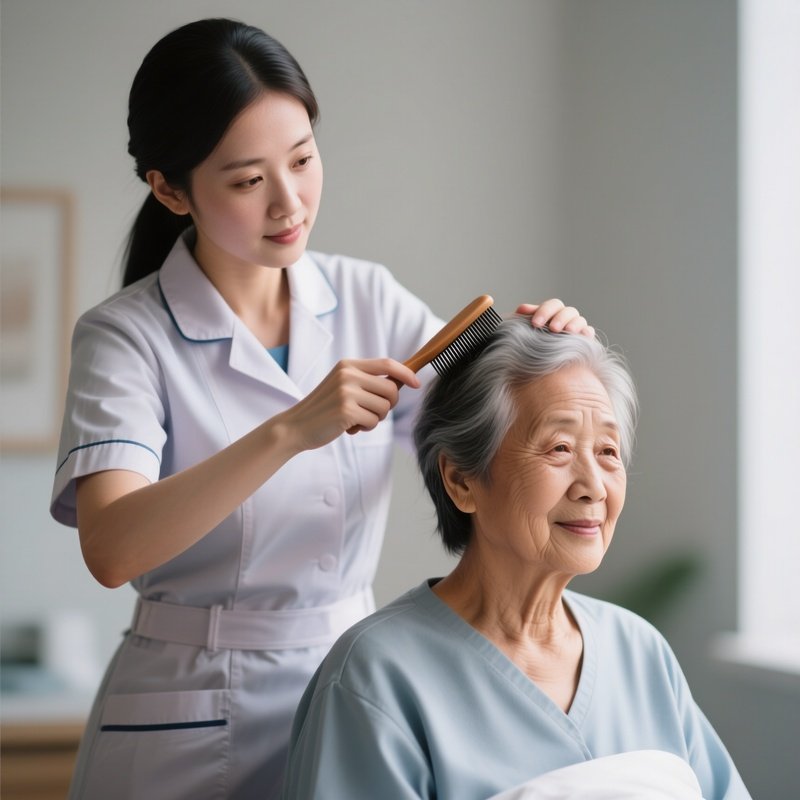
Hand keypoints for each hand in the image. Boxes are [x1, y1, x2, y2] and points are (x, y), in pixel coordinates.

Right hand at [280, 358, 419, 449]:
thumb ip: (367, 381)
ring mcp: (346, 392)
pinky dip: (366, 427)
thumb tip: (402, 381)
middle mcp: (348, 375)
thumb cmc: (325, 408)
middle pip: (391, 389)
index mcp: (348, 365)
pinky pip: (374, 421)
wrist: (296, 426)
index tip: (416, 383)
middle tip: (373, 412)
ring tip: (356, 419)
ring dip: (375, 418)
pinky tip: (349, 427)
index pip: (387, 364)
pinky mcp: (346, 410)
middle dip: (389, 405)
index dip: (406, 373)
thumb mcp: (343, 385)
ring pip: (385, 407)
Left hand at [515, 299, 594, 338]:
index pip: (553, 305)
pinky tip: (582, 337)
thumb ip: (523, 319)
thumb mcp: (525, 331)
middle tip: (553, 329)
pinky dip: (586, 333)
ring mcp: (577, 328)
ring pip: (580, 320)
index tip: (536, 323)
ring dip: (575, 324)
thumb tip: (522, 309)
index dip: (545, 311)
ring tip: (568, 331)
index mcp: (553, 312)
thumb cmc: (530, 343)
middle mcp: (566, 318)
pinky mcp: (584, 340)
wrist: (537, 365)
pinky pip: (588, 333)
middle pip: (568, 311)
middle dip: (560, 318)